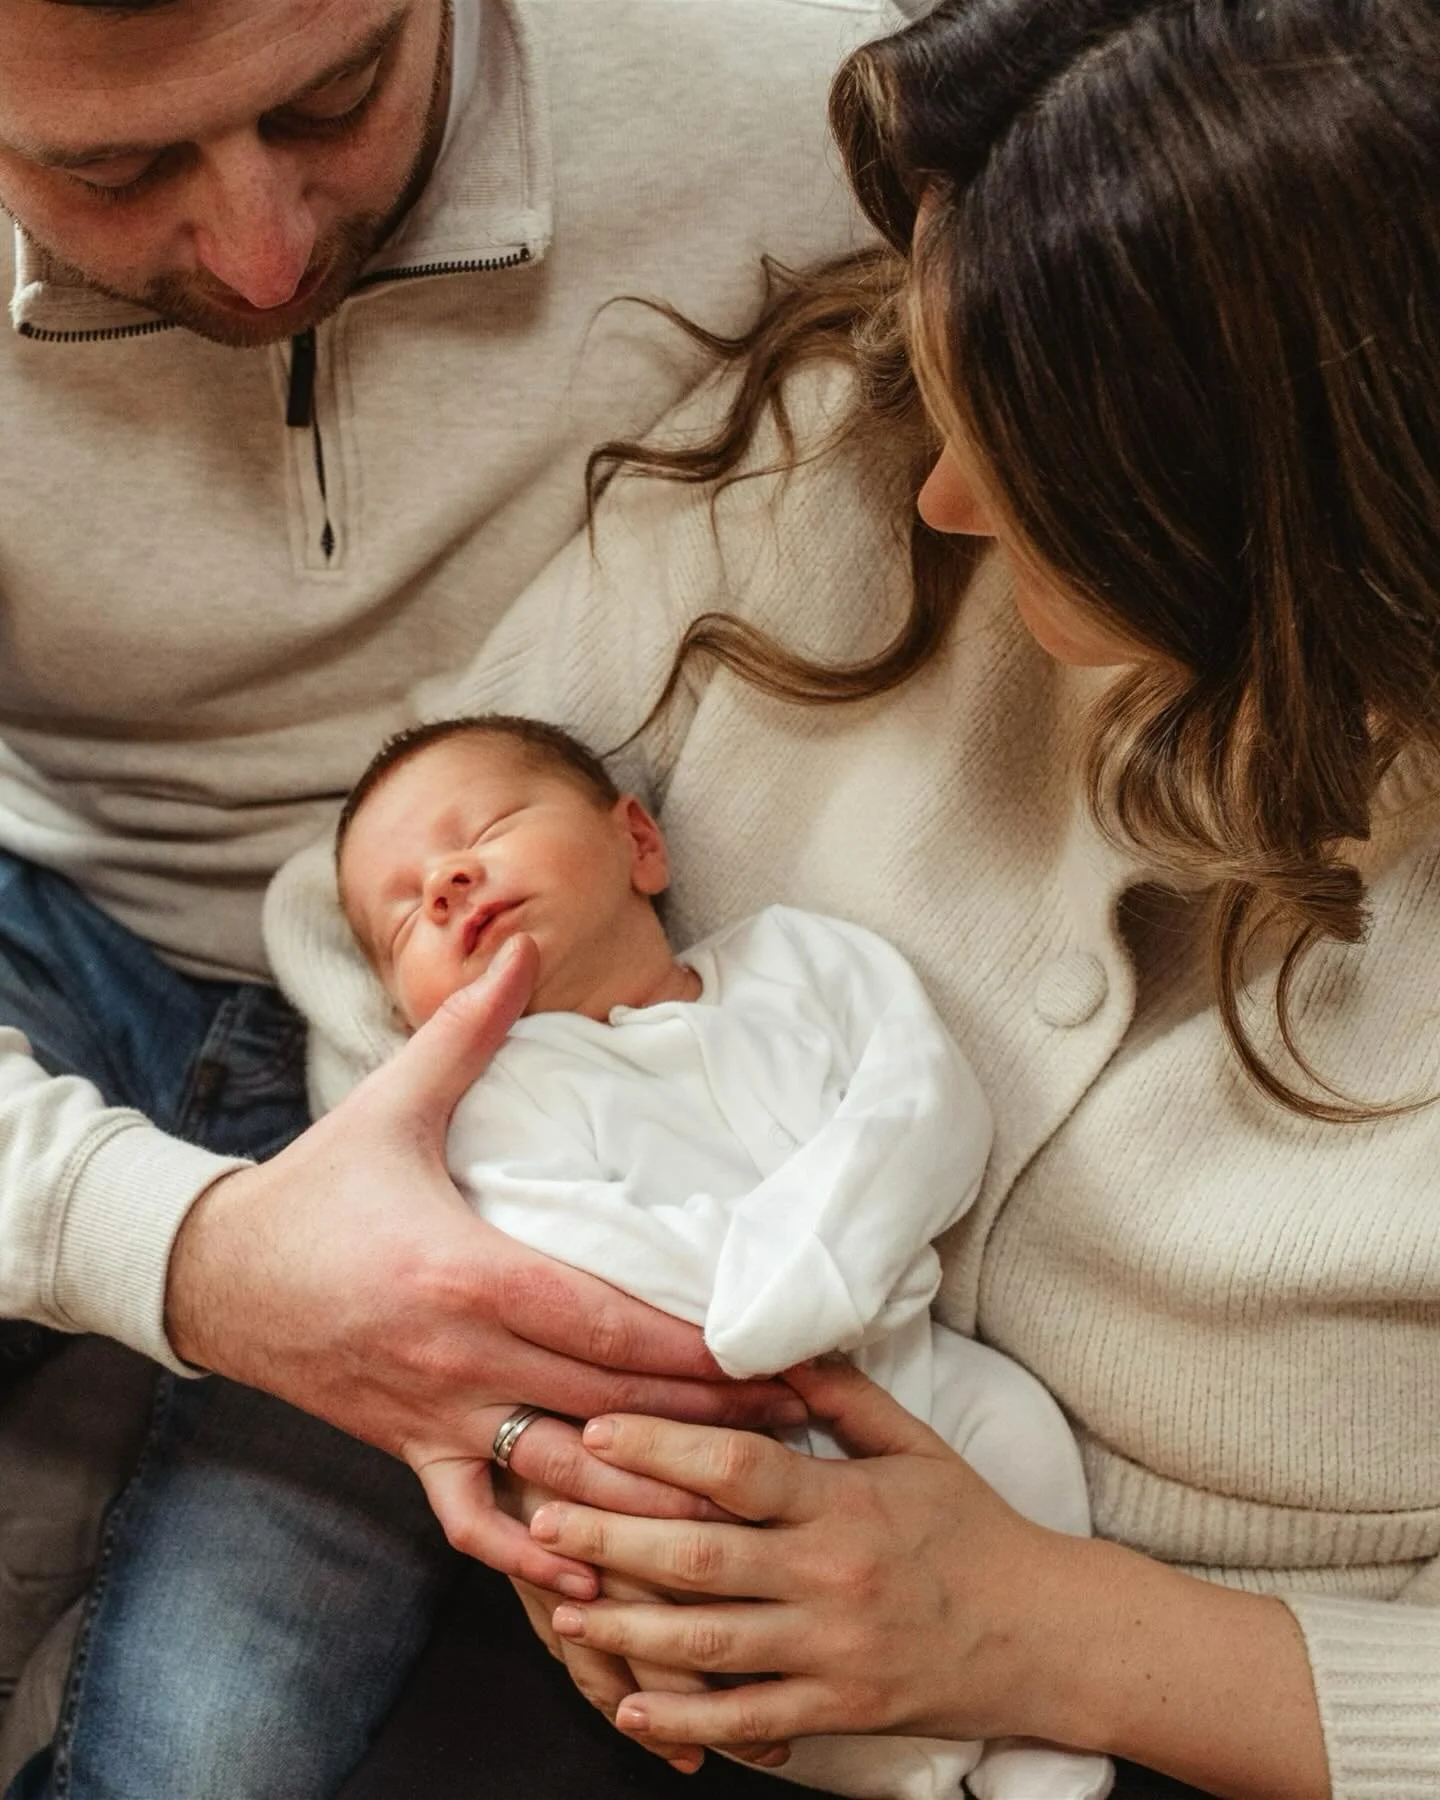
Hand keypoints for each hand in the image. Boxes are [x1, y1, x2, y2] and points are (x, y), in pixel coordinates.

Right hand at [164, 934, 806, 1589]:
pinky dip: (534, 1555)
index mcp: (466, 1271)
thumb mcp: (392, 1100)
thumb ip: (470, 1029)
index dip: (694, 1350)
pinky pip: (474, 1521)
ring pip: (556, 1475)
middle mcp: (458, 1355)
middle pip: (604, 1405)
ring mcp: (433, 1415)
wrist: (216, 1275)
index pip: (605, 1324)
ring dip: (645, 1498)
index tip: (772, 1356)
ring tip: (732, 1503)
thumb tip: (522, 945)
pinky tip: (599, 1579)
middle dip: (705, 1421)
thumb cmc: (317, 1187)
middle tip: (794, 1424)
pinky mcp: (408, 1451)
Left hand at [528, 1357, 1079, 1747]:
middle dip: (612, 1536)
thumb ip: (841, 1393)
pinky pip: (750, 1718)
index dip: (662, 1449)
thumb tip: (774, 1342)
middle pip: (703, 1555)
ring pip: (711, 1641)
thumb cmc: (972, 1527)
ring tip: (562, 1606)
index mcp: (844, 1501)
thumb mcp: (915, 1444)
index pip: (739, 1468)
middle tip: (541, 1518)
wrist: (1046, 1635)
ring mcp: (833, 1650)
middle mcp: (832, 1575)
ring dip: (628, 1624)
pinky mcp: (840, 1711)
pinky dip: (685, 1716)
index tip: (598, 1431)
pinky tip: (627, 1701)